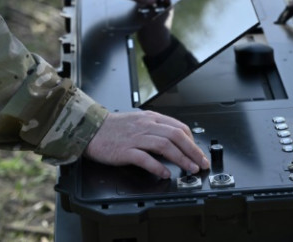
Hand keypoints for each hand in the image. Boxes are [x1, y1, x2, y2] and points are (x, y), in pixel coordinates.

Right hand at [84, 110, 209, 178]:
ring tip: (190, 169)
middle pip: (176, 136)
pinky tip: (165, 173)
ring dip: (181, 158)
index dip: (192, 141)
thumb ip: (156, 128)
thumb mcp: (139, 121)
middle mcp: (146, 126)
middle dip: (193, 151)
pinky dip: (157, 166)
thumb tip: (175, 140)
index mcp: (151, 118)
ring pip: (165, 146)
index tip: (198, 153)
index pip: (179, 127)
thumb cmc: (114, 127)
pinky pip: (144, 158)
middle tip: (201, 163)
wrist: (90, 128)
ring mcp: (136, 138)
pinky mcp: (125, 150)